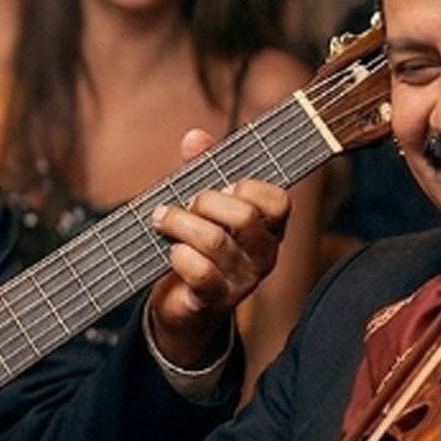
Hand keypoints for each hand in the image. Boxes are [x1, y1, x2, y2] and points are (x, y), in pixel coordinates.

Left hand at [147, 128, 291, 368]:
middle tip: (184, 204)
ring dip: (178, 223)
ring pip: (213, 241)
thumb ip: (201, 168)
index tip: (220, 187)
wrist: (183, 303)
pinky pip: (199, 272)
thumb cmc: (196, 244)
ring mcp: (243, 280)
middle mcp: (263, 255)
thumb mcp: (200, 204)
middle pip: (243, 216)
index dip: (245, 186)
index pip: (278, 201)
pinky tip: (171, 251)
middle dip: (203, 202)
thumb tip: (195, 137)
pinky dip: (178, 255)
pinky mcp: (216, 300)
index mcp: (268, 228)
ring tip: (162, 220)